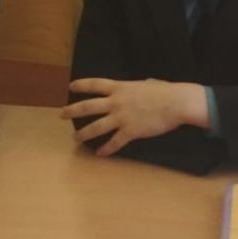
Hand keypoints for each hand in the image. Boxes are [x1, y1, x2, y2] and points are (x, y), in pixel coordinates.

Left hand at [62, 78, 207, 154]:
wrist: (175, 103)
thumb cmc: (165, 91)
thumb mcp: (146, 84)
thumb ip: (137, 87)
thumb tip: (142, 86)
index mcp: (120, 88)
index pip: (95, 84)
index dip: (81, 85)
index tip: (70, 87)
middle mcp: (116, 102)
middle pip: (88, 107)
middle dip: (72, 111)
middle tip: (61, 115)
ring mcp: (121, 117)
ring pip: (96, 127)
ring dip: (84, 133)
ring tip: (75, 138)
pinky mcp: (130, 131)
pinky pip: (114, 142)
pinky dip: (106, 150)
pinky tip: (100, 154)